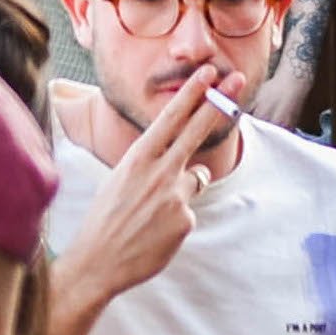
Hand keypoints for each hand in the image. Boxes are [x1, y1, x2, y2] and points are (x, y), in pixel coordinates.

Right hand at [51, 73, 233, 334]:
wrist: (97, 261)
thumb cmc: (106, 218)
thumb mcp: (122, 178)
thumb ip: (153, 164)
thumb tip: (186, 161)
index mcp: (138, 157)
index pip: (171, 116)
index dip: (192, 92)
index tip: (209, 72)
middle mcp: (160, 171)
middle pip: (198, 129)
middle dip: (220, 101)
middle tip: (238, 78)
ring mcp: (175, 195)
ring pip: (197, 177)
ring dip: (184, 188)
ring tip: (152, 210)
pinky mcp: (186, 220)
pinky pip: (190, 209)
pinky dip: (177, 218)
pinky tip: (155, 231)